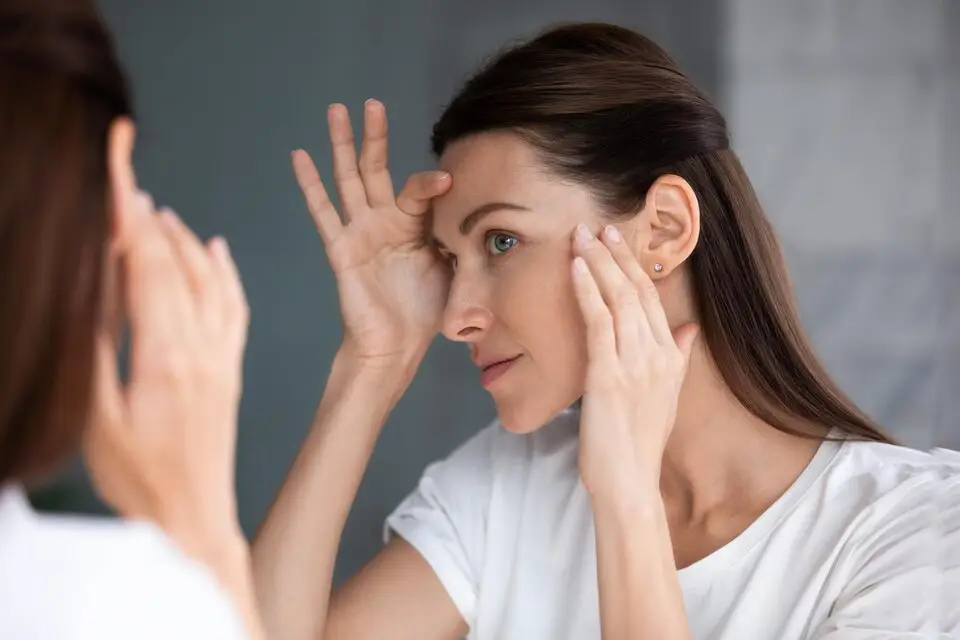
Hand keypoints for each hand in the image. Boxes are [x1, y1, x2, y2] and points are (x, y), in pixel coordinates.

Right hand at [84, 191, 249, 556]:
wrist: (193, 518)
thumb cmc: (139, 480)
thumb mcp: (97, 420)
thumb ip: (95, 353)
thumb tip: (89, 292)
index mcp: (164, 355)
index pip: (145, 266)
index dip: (129, 214)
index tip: (117, 173)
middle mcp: (201, 348)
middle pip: (175, 264)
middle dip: (147, 216)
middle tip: (126, 179)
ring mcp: (221, 358)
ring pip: (210, 280)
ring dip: (183, 240)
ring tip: (157, 211)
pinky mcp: (230, 370)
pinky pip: (235, 308)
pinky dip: (225, 273)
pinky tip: (217, 250)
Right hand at [293, 100, 452, 369]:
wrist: (397, 345)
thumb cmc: (424, 310)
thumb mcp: (453, 267)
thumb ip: (459, 237)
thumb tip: (485, 215)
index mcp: (413, 225)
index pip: (418, 189)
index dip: (432, 183)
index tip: (449, 180)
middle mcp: (384, 222)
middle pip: (376, 168)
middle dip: (373, 136)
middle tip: (371, 103)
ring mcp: (360, 232)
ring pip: (348, 179)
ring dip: (341, 145)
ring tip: (336, 110)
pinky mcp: (341, 248)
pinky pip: (323, 212)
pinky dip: (310, 184)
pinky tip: (300, 156)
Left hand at [570, 223, 698, 502]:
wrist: (629, 482)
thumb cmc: (640, 443)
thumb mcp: (667, 397)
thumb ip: (679, 358)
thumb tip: (690, 328)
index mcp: (670, 358)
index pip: (651, 299)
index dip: (633, 266)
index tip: (618, 240)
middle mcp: (656, 355)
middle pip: (635, 291)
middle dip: (615, 254)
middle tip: (598, 226)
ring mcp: (633, 363)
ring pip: (617, 299)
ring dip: (597, 263)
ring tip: (582, 236)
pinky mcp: (607, 375)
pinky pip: (597, 322)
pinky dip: (587, 290)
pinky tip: (576, 268)